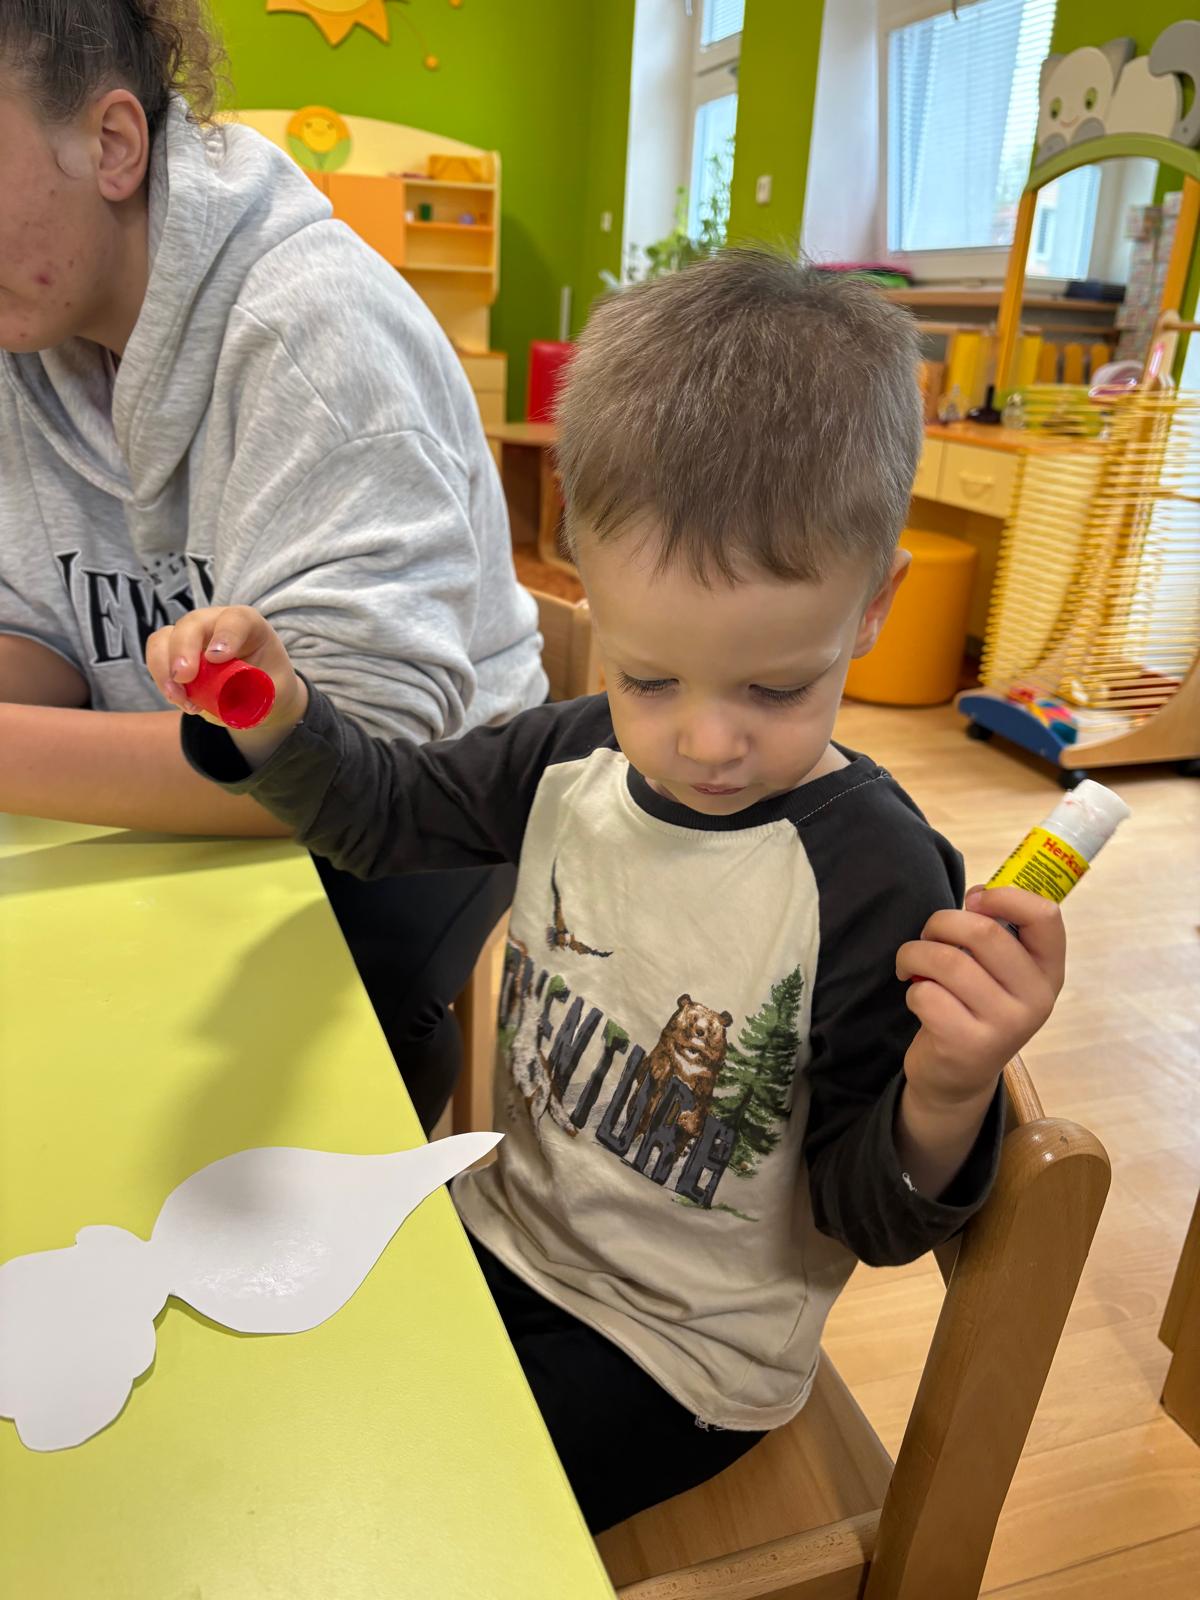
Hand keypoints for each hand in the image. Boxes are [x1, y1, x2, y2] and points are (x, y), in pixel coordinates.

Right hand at [146, 607, 307, 741]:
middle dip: (183, 649)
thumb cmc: (270, 686)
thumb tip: (227, 702)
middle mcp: (216, 623)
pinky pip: (156, 658)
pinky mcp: (175, 653)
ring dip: (163, 667)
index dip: (225, 635)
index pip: (236, 619)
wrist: (259, 694)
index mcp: (248, 625)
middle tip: (184, 678)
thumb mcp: (275, 692)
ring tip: (178, 697)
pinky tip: (180, 700)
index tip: (217, 658)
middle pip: (192, 623)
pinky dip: (161, 680)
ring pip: (164, 638)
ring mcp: (192, 636)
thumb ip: (258, 695)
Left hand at [896, 886, 1064, 1114]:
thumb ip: (996, 932)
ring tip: (910, 964)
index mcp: (1048, 972)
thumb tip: (977, 896)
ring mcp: (1005, 1026)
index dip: (1005, 896)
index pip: (1045, 915)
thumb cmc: (974, 1007)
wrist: (958, 1078)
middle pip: (982, 932)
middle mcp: (1036, 999)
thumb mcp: (1000, 974)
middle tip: (927, 936)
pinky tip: (919, 998)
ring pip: (947, 961)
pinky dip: (913, 989)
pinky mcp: (969, 1045)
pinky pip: (927, 994)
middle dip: (940, 923)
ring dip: (914, 954)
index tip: (974, 901)